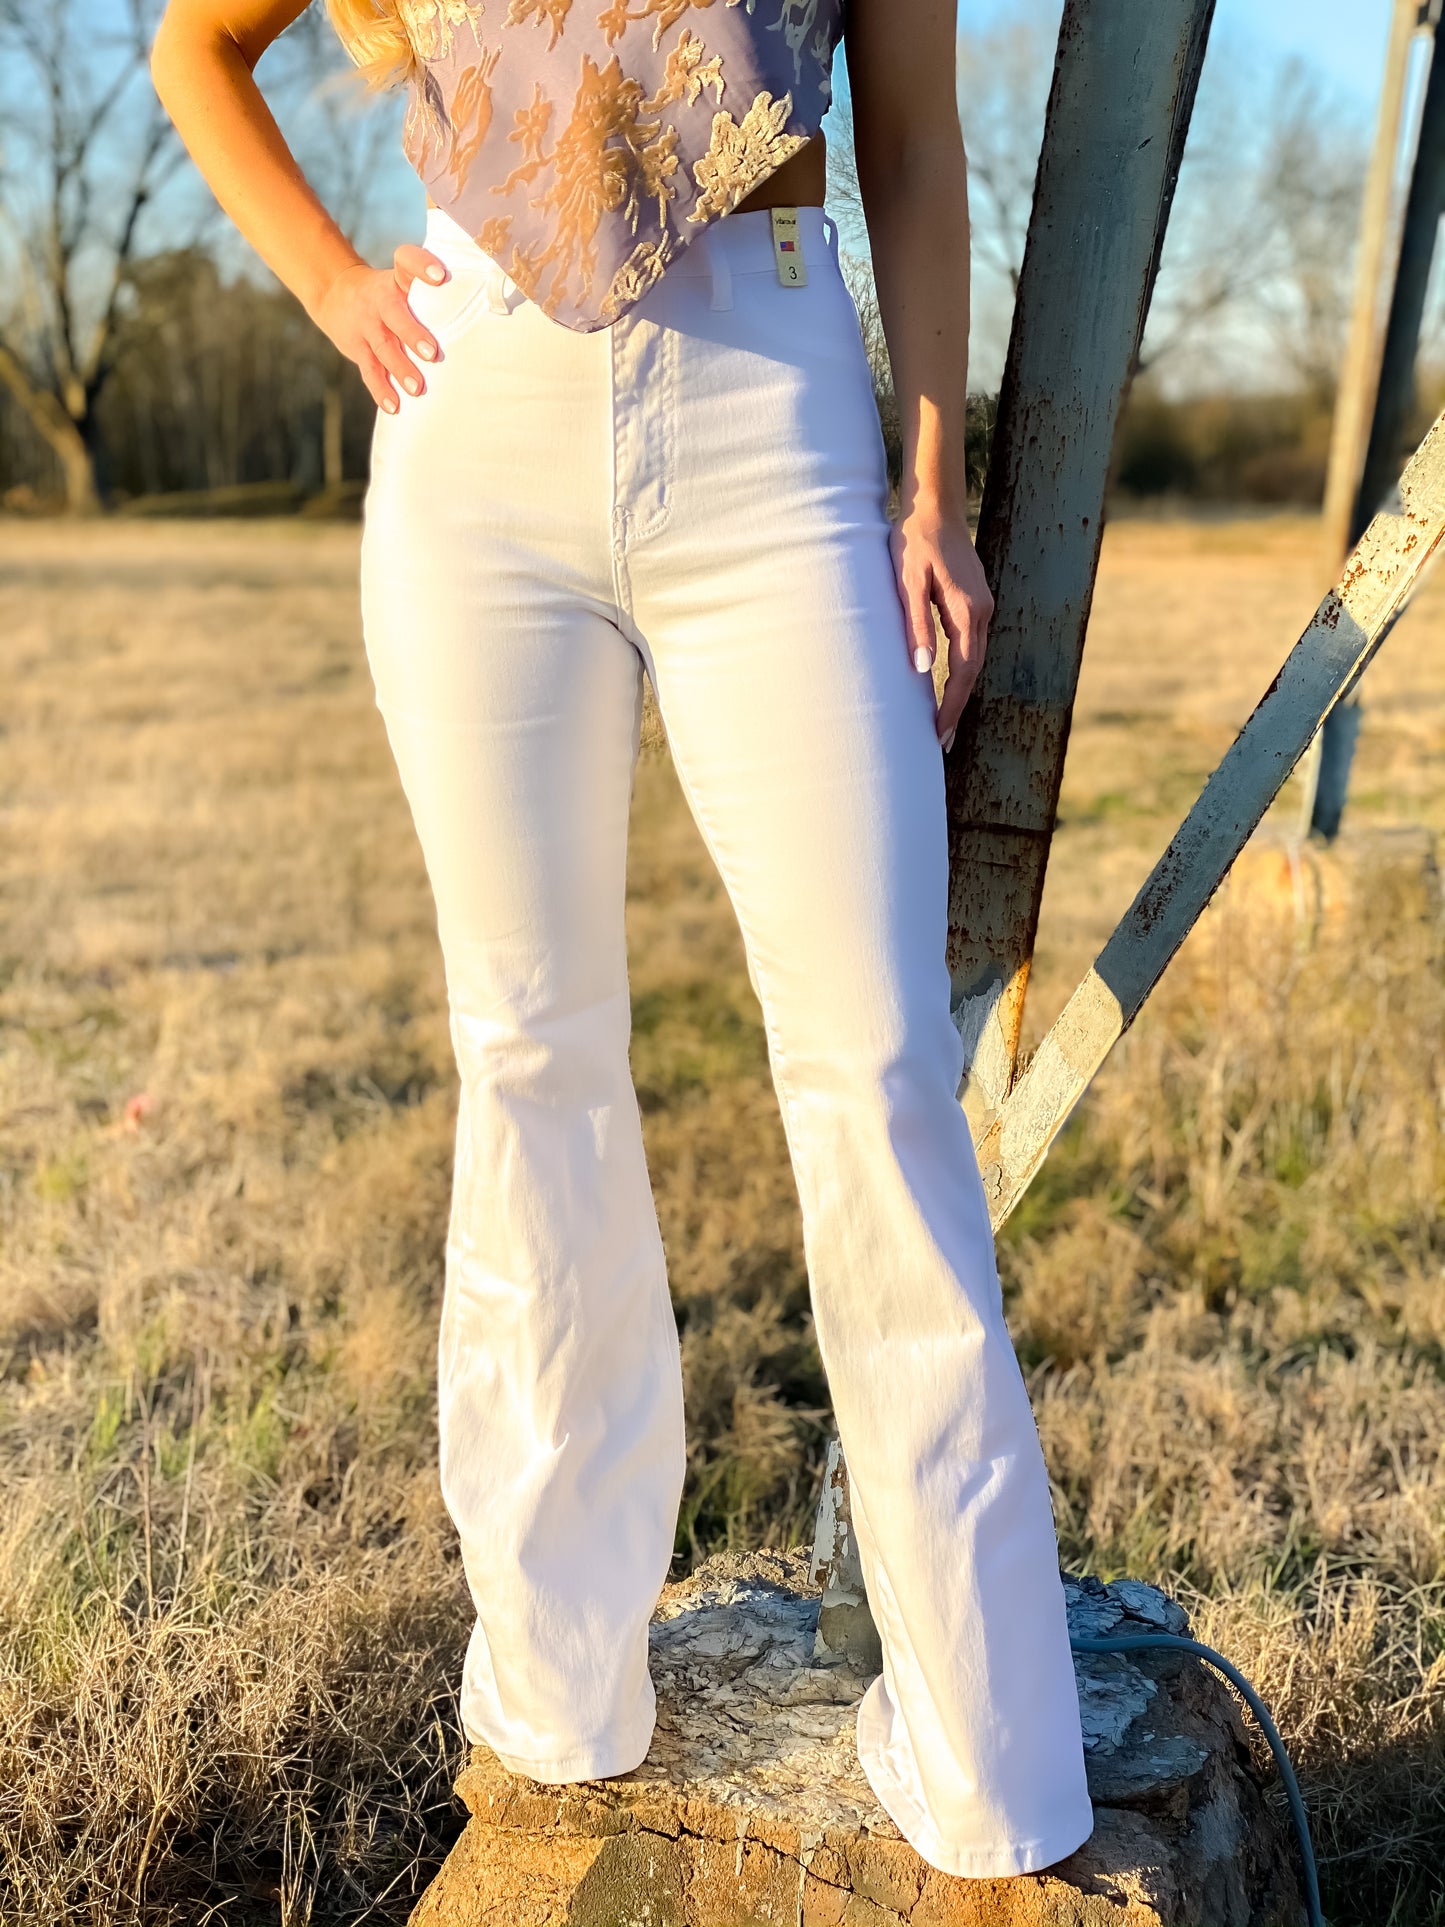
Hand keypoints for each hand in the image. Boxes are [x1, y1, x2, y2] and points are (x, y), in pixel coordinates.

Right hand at [308, 243, 451, 413]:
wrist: (335, 294)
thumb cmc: (388, 294)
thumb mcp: (402, 281)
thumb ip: (432, 294)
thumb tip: (489, 307)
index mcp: (396, 280)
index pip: (406, 262)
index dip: (421, 265)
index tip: (440, 276)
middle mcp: (380, 300)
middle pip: (394, 314)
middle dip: (412, 333)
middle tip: (432, 353)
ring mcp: (367, 325)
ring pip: (383, 347)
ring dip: (400, 368)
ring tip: (417, 387)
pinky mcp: (357, 348)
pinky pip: (369, 371)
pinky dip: (381, 390)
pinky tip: (394, 406)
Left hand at [888, 500, 993, 751]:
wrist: (934, 507)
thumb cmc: (913, 541)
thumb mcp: (906, 582)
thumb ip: (915, 625)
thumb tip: (921, 670)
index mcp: (966, 610)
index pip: (962, 670)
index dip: (951, 705)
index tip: (938, 733)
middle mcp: (981, 611)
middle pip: (972, 671)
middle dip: (956, 707)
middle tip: (940, 742)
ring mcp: (980, 607)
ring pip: (973, 660)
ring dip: (959, 692)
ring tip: (942, 724)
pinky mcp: (973, 603)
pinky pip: (970, 646)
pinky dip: (960, 672)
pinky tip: (946, 688)